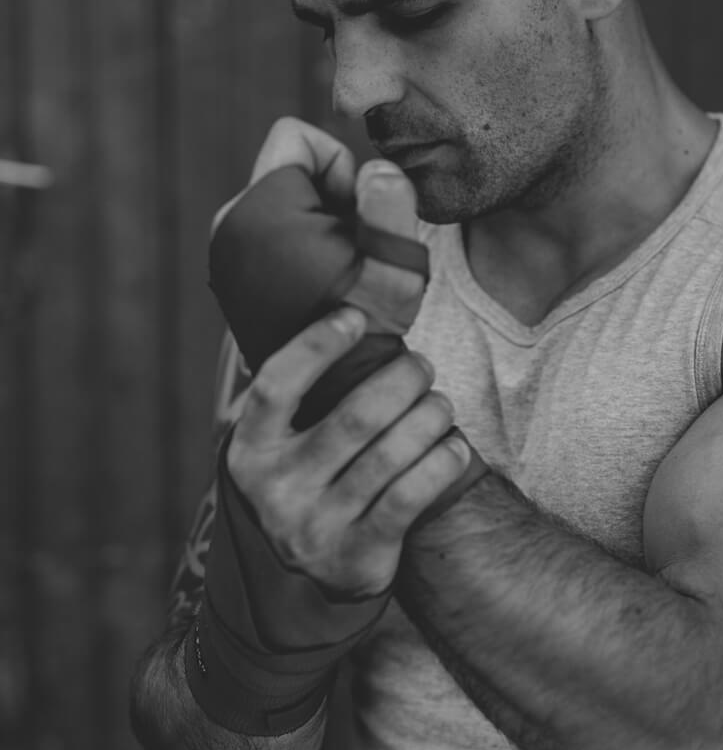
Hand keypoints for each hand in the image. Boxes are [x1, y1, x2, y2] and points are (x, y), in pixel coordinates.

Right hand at [222, 116, 467, 600]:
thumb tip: (378, 172)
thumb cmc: (317, 457)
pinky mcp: (360, 556)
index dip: (320, 346)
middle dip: (407, 380)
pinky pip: (423, 488)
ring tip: (432, 409)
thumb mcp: (303, 409)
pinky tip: (449, 449)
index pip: (276, 382)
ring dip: (432, 418)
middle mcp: (271, 482)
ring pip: (400, 445)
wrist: (309, 577)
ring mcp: (314, 522)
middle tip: (415, 372)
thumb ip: (325, 316)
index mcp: (246, 438)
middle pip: (362, 408)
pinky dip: (448, 459)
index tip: (357, 318)